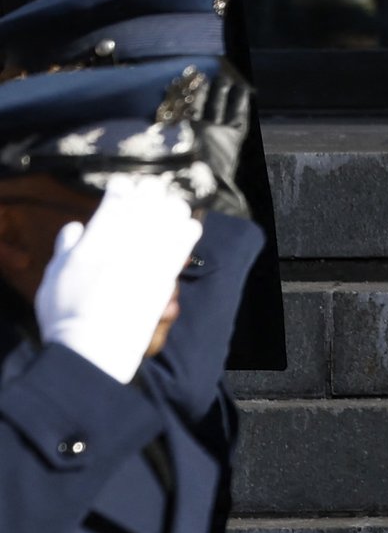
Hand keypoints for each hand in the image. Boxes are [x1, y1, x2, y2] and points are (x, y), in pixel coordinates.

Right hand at [32, 174, 201, 382]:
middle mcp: (124, 242)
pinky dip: (188, 229)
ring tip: (171, 205)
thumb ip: (66, 248)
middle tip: (152, 189)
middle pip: (146, 202)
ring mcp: (149, 257)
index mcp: (94, 239)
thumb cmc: (66, 315)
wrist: (94, 347)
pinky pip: (186, 242)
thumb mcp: (53, 277)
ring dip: (172, 206)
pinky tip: (190, 225)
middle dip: (150, 191)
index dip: (122, 187)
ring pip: (170, 216)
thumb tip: (75, 228)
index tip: (125, 185)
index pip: (115, 200)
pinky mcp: (167, 274)